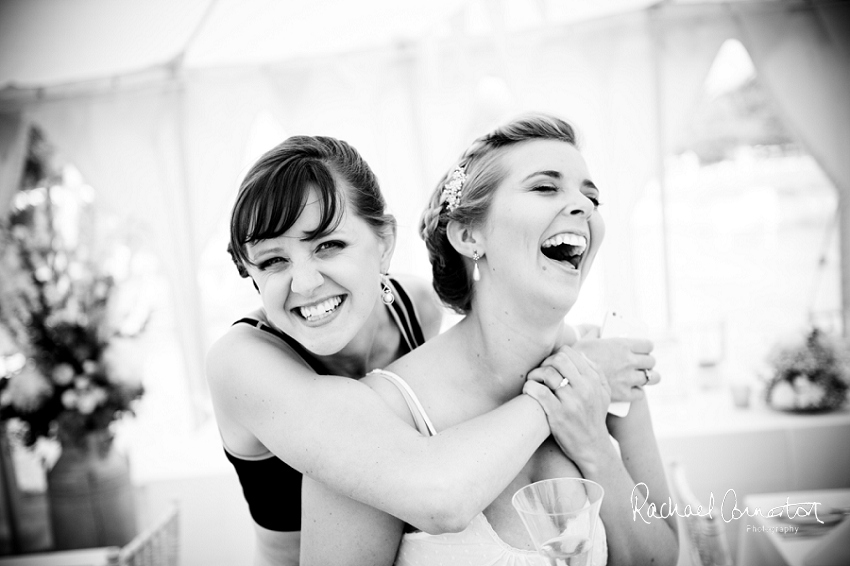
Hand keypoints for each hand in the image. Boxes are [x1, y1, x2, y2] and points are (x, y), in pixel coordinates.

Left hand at [523, 346, 613, 469]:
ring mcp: (571, 402)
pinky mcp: (558, 415)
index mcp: (592, 380)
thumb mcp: (604, 393)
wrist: (592, 447)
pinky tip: (529, 391)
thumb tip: (580, 354)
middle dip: (544, 363)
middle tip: (540, 374)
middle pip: (558, 360)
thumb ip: (596, 372)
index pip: (569, 353)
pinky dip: (529, 387)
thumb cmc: (594, 418)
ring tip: (533, 382)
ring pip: (547, 373)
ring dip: (534, 375)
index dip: (555, 356)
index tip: (550, 366)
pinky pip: (539, 392)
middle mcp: (584, 389)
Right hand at [571, 328, 658, 402]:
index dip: (647, 347)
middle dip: (648, 362)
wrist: (568, 380)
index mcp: (622, 345)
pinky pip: (640, 393)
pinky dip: (637, 392)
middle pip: (651, 361)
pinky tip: (633, 389)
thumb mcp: (584, 341)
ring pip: (651, 378)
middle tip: (642, 364)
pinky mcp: (624, 394)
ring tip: (644, 377)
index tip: (644, 349)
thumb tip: (599, 330)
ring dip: (648, 377)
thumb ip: (595, 333)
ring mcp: (627, 378)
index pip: (648, 345)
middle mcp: (628, 361)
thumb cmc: (575, 358)